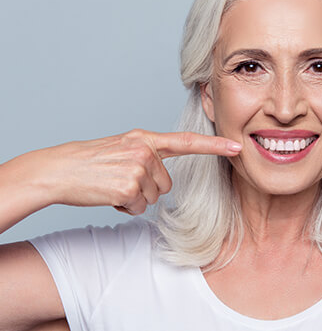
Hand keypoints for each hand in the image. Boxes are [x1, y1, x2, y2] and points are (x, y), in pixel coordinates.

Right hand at [16, 129, 241, 214]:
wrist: (59, 169)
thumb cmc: (91, 161)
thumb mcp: (123, 147)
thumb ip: (148, 154)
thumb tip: (164, 177)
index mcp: (145, 138)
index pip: (187, 142)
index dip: (214, 146)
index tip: (237, 147)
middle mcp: (145, 150)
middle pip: (167, 183)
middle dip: (147, 188)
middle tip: (121, 180)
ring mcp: (138, 168)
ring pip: (154, 197)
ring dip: (135, 198)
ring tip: (113, 185)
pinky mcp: (129, 187)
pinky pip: (139, 208)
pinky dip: (125, 207)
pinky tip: (108, 195)